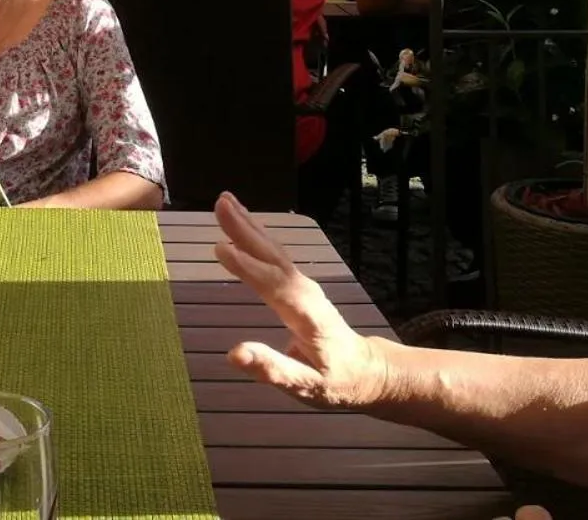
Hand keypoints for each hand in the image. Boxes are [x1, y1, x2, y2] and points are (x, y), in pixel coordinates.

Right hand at [214, 191, 390, 409]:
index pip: (275, 287)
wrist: (366, 370)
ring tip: (225, 201)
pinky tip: (244, 222)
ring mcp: (303, 285)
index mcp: (307, 317)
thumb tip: (234, 354)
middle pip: (273, 258)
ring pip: (274, 251)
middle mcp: (305, 293)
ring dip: (249, 225)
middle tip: (220, 204)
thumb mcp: (307, 387)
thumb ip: (273, 369)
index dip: (248, 269)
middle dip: (246, 230)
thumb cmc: (336, 382)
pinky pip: (274, 255)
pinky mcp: (298, 283)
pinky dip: (257, 235)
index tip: (220, 248)